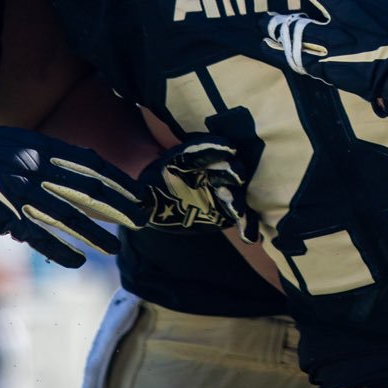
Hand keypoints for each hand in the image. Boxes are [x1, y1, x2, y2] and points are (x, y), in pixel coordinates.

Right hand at [0, 113, 145, 266]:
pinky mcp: (6, 216)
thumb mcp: (22, 141)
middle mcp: (37, 170)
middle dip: (118, 207)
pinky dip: (60, 250)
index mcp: (43, 148)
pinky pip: (40, 237)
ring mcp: (22, 194)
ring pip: (69, 217)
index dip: (117, 180)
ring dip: (94, 233)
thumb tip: (84, 167)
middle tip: (140, 219)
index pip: (91, 165)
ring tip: (114, 247)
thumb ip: (51, 154)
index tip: (137, 192)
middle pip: (87, 190)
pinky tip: (78, 261)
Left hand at [139, 137, 258, 241]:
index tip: (227, 150)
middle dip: (231, 171)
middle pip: (226, 168)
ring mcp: (220, 193)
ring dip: (238, 201)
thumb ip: (142, 197)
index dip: (215, 149)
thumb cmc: (149, 194)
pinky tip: (249, 237)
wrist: (159, 205)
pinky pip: (239, 217)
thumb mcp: (142, 193)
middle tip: (234, 176)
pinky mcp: (225, 214)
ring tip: (237, 212)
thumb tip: (137, 202)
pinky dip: (246, 225)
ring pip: (236, 193)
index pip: (204, 151)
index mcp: (189, 160)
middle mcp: (209, 173)